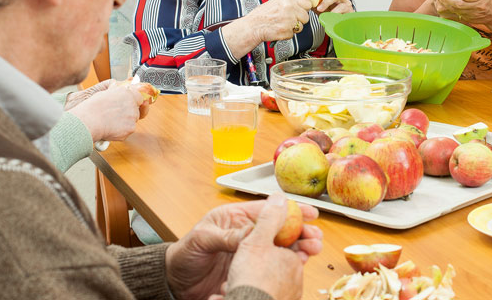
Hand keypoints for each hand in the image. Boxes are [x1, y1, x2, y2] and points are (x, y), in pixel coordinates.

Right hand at [65, 79, 150, 142]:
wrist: (88, 121)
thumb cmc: (92, 108)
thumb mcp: (105, 93)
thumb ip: (116, 92)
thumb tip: (116, 86)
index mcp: (127, 92)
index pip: (139, 98)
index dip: (133, 103)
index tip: (128, 107)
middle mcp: (132, 103)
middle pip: (136, 110)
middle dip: (129, 114)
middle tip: (115, 117)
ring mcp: (133, 116)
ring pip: (132, 121)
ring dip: (125, 123)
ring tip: (110, 122)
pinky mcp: (131, 128)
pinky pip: (128, 131)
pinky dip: (122, 132)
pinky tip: (111, 129)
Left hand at [165, 194, 321, 299]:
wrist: (175, 281)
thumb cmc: (185, 254)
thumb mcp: (202, 240)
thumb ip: (226, 236)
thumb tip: (250, 234)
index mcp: (236, 218)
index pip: (266, 210)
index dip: (289, 209)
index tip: (309, 212)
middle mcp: (246, 234)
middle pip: (279, 229)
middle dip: (300, 230)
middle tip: (316, 236)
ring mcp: (250, 253)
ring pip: (280, 248)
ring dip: (299, 248)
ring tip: (314, 250)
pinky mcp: (250, 271)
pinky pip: (273, 266)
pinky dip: (289, 265)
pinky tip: (301, 266)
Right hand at [245, 0, 311, 42]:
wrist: (253, 26)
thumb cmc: (264, 14)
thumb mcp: (279, 0)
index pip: (307, 3)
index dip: (303, 9)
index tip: (297, 10)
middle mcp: (289, 8)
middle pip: (306, 16)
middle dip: (298, 19)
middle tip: (287, 18)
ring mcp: (288, 20)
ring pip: (301, 26)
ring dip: (293, 28)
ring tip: (282, 24)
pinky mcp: (287, 31)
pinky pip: (293, 34)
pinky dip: (287, 34)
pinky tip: (279, 29)